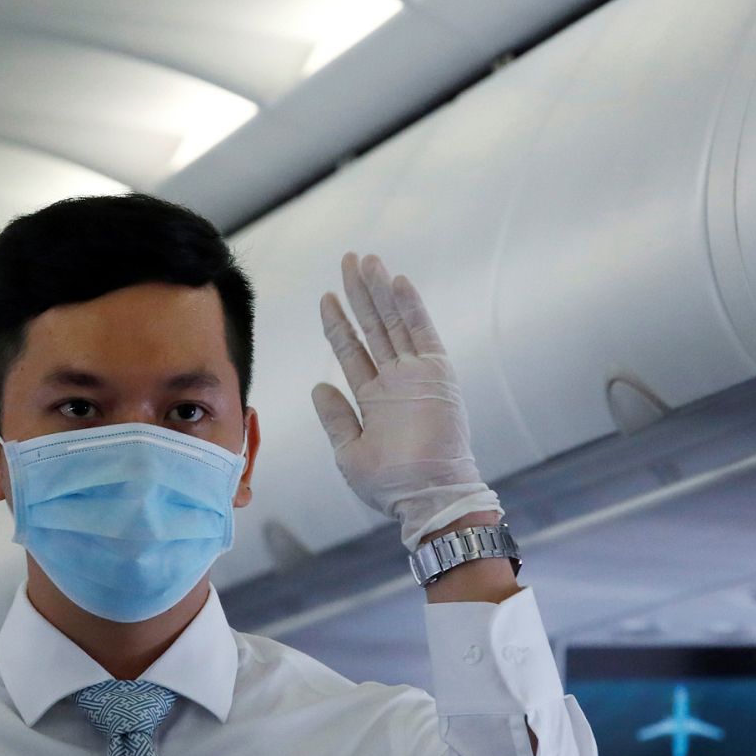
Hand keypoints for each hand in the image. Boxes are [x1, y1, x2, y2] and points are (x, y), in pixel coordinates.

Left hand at [312, 253, 501, 551]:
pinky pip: (422, 332)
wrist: (425, 495)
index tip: (326, 296)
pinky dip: (410, 306)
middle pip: (373, 326)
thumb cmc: (390, 484)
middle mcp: (395, 380)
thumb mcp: (349, 451)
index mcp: (373, 398)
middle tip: (349, 259)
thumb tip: (318, 385)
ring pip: (394, 322)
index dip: (338, 322)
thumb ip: (335, 417)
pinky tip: (397, 281)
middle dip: (359, 293)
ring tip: (367, 260)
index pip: (352, 350)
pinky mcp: (437, 373)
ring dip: (380, 291)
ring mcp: (417, 374)